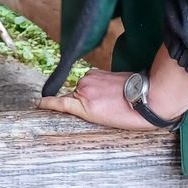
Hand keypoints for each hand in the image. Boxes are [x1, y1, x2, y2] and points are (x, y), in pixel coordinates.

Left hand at [36, 49, 187, 130]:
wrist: (149, 98)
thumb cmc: (140, 93)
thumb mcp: (120, 82)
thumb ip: (105, 86)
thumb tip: (102, 95)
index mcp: (96, 75)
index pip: (80, 84)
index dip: (70, 92)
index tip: (54, 96)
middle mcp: (86, 80)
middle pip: (76, 95)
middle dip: (85, 104)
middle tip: (108, 110)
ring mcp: (84, 91)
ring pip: (75, 102)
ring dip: (85, 109)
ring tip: (110, 112)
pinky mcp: (85, 106)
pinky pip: (62, 104)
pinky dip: (50, 104)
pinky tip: (39, 105)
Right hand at [37, 68, 159, 129]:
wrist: (150, 96)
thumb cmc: (132, 115)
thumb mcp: (107, 123)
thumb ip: (90, 113)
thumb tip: (83, 106)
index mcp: (84, 106)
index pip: (59, 103)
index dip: (47, 104)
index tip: (38, 103)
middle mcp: (83, 90)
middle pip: (73, 97)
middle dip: (80, 104)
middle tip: (98, 112)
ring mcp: (90, 78)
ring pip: (82, 89)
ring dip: (90, 94)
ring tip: (109, 103)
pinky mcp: (98, 71)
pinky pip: (90, 81)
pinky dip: (95, 86)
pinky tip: (110, 93)